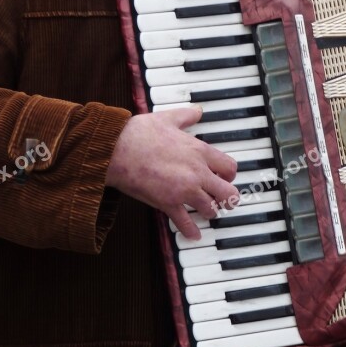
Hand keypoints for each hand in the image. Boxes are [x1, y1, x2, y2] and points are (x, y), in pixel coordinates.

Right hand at [106, 107, 238, 239]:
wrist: (116, 150)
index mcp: (200, 151)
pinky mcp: (168, 203)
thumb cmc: (138, 133)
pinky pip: (186, 223)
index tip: (224, 177)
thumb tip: (197, 111)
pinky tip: (194, 235)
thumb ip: (185, 116)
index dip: (229, 175)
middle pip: (228, 193)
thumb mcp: (166, 118)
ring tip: (206, 212)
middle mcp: (198, 172)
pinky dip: (191, 231)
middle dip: (227, 198)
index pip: (230, 168)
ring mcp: (185, 190)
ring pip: (210, 209)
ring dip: (209, 212)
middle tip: (223, 200)